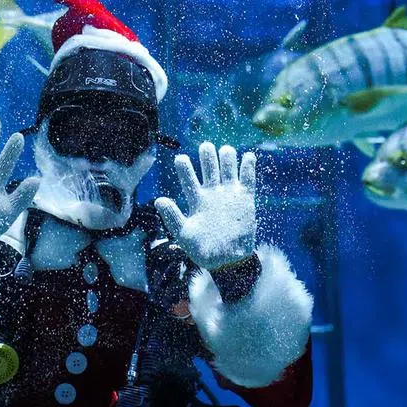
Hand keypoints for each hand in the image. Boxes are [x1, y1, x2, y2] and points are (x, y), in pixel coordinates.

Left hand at [155, 143, 256, 270]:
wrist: (228, 260)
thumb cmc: (202, 250)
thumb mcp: (183, 234)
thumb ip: (172, 217)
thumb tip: (159, 200)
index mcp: (197, 199)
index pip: (189, 178)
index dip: (184, 167)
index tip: (180, 158)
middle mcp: (212, 193)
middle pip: (209, 167)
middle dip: (207, 155)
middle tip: (205, 147)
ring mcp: (229, 194)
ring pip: (227, 168)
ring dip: (227, 157)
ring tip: (225, 150)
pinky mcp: (245, 199)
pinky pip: (247, 179)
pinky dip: (248, 167)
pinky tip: (248, 156)